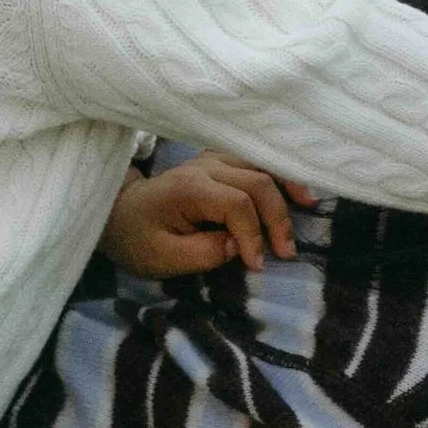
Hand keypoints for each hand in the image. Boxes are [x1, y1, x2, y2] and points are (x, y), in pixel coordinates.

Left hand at [101, 152, 311, 277]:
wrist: (120, 214)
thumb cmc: (139, 239)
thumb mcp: (161, 259)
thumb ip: (201, 254)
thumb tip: (236, 246)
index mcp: (189, 188)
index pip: (236, 204)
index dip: (253, 235)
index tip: (256, 266)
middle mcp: (204, 166)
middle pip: (256, 180)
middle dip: (276, 217)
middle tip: (285, 252)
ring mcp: (212, 160)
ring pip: (260, 164)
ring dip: (285, 187)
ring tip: (307, 207)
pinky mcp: (218, 162)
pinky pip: (254, 161)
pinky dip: (278, 174)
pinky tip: (294, 189)